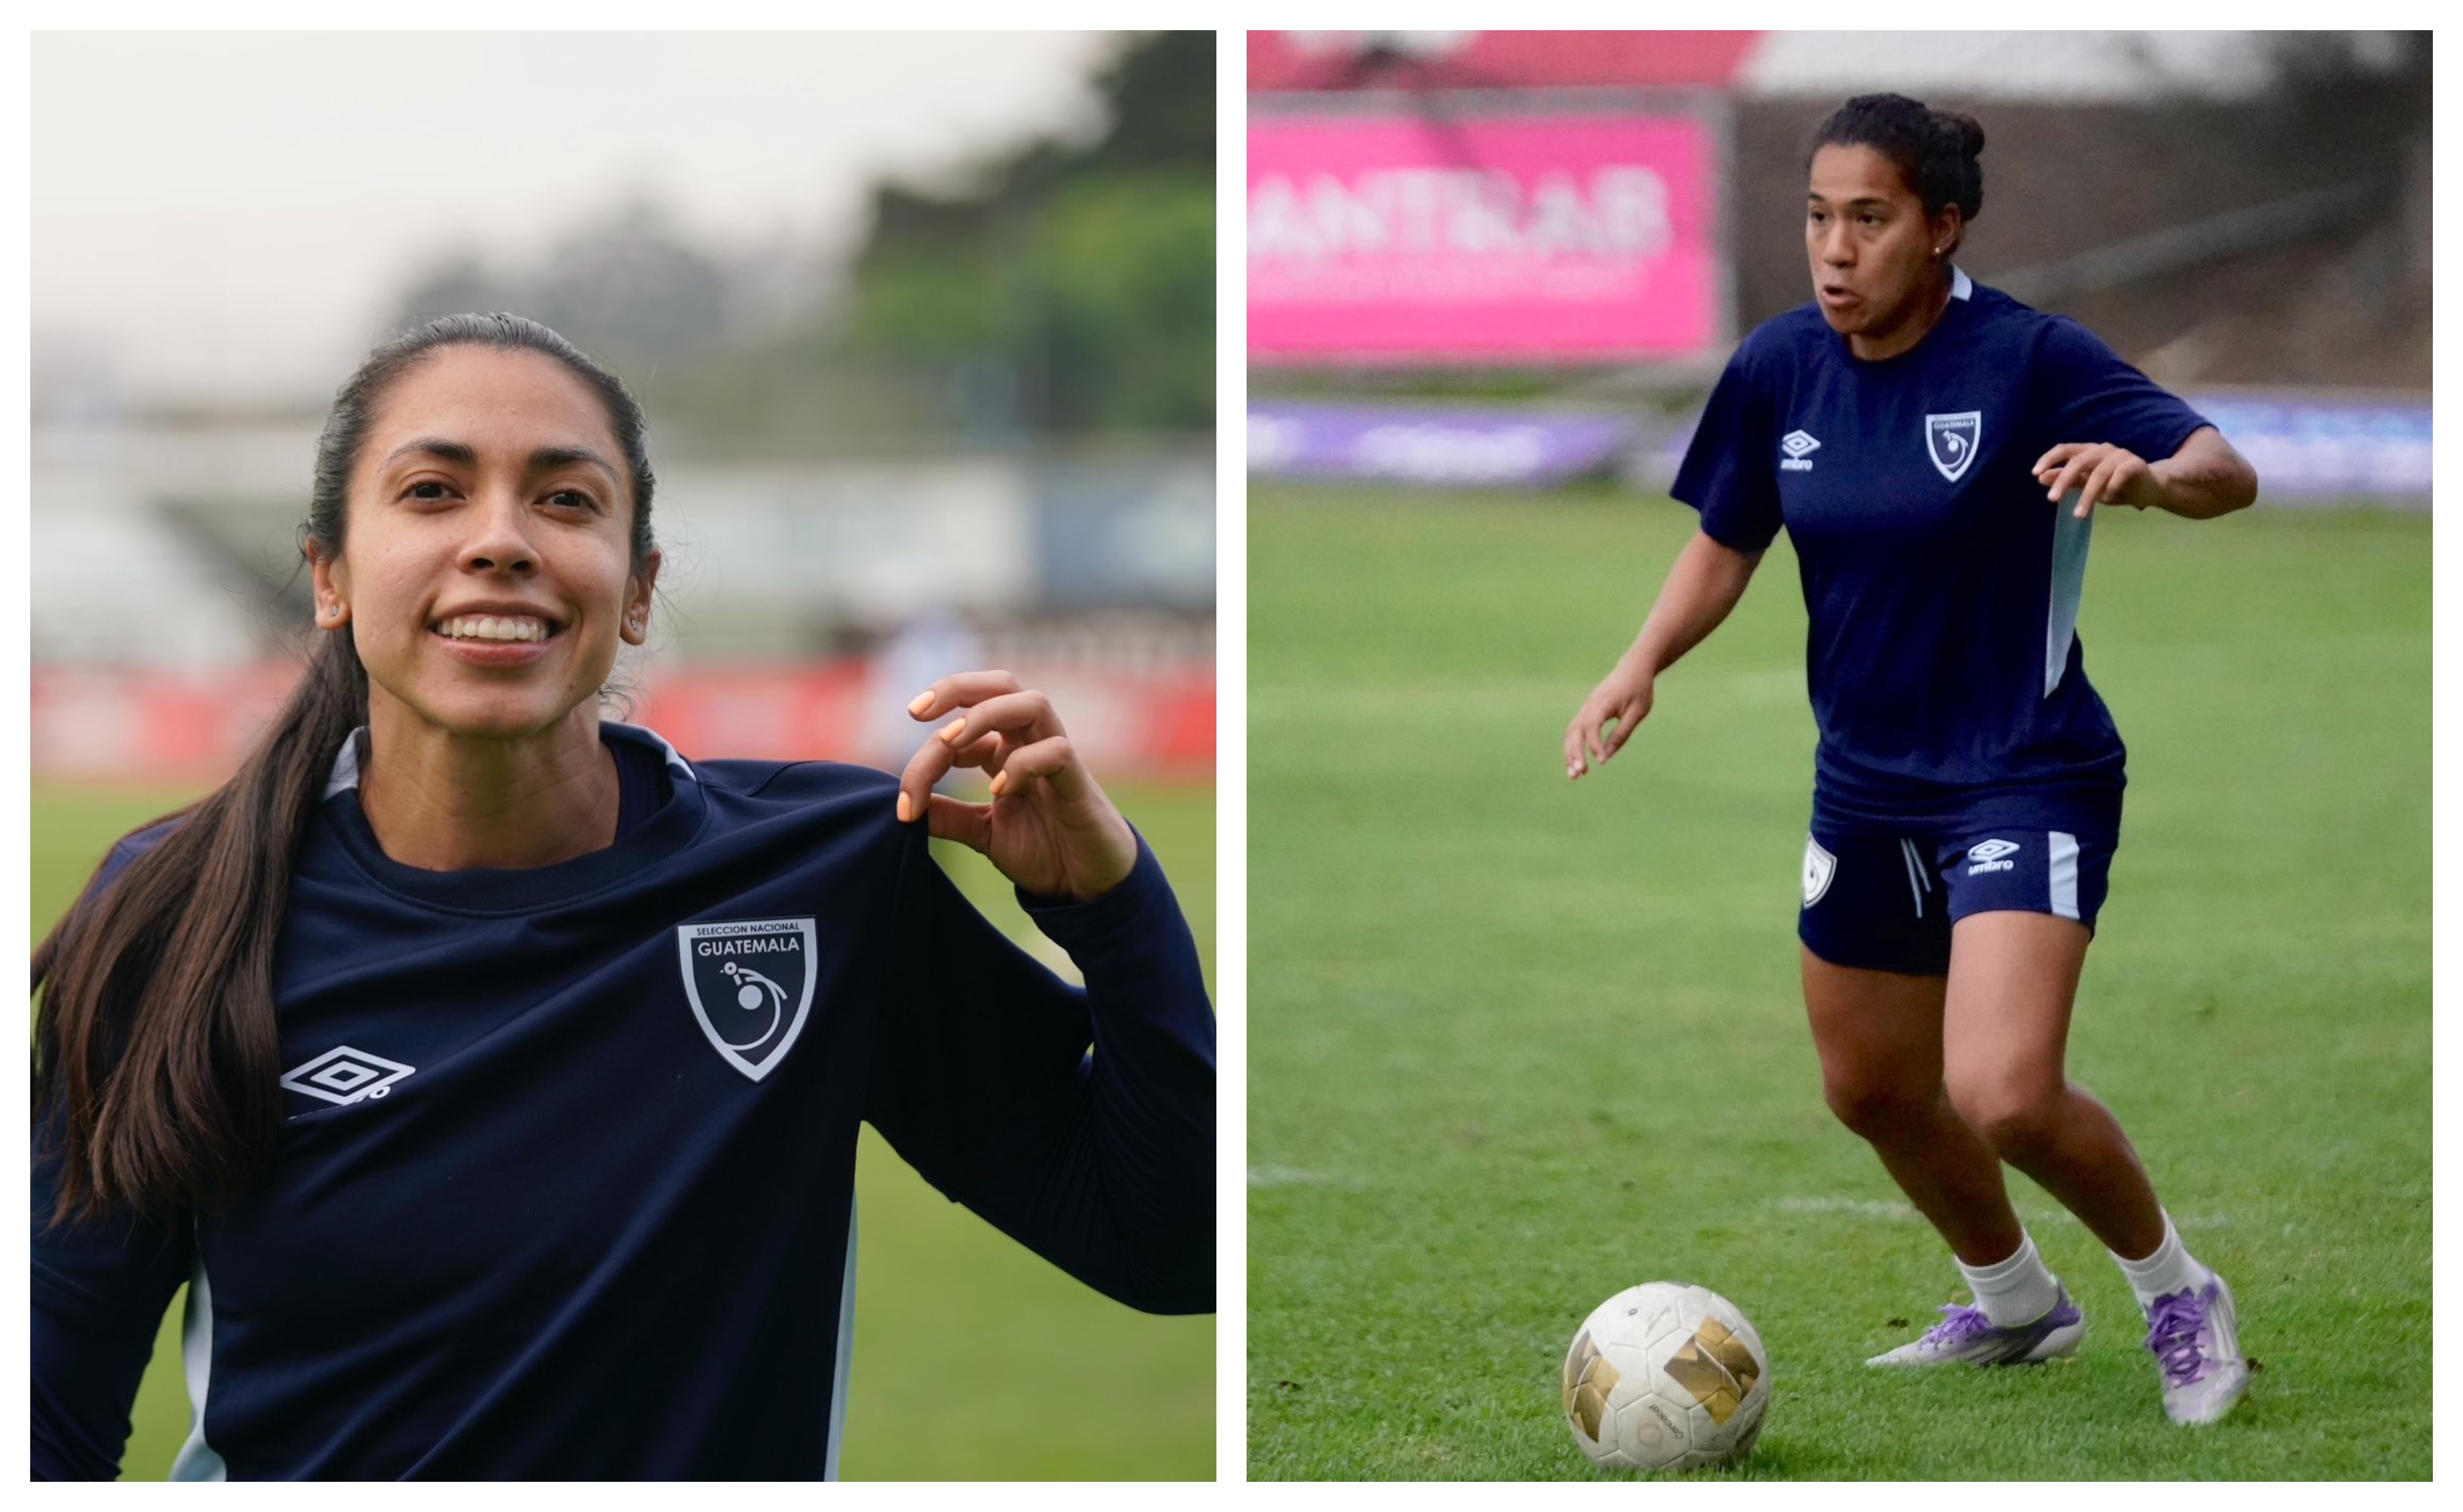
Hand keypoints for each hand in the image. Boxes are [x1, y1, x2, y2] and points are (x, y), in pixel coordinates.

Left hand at [898, 671, 1138, 901]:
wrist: (1089, 886)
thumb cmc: (1045, 852)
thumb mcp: (984, 834)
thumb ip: (949, 817)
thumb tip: (904, 808)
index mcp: (1006, 751)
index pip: (960, 728)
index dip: (925, 757)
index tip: (904, 803)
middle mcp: (1031, 744)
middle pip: (1000, 685)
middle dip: (956, 687)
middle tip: (916, 712)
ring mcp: (1058, 758)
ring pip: (1031, 702)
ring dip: (985, 714)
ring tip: (951, 743)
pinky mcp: (1079, 783)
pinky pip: (1056, 751)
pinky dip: (1023, 763)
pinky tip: (998, 792)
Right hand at [1563, 664, 1654, 779]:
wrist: (1633, 668)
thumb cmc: (1639, 689)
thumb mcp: (1637, 712)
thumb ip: (1622, 733)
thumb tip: (1607, 755)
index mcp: (1603, 702)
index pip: (1592, 726)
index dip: (1595, 745)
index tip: (1602, 762)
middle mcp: (1589, 705)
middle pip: (1574, 731)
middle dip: (1574, 753)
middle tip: (1578, 775)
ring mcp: (1585, 708)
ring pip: (1571, 733)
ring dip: (1570, 754)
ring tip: (1574, 776)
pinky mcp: (1586, 712)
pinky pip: (1575, 731)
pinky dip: (1573, 747)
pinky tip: (1577, 763)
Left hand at [2033, 442, 2161, 518]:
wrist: (2148, 487)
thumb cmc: (2114, 485)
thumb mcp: (2086, 483)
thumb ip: (2066, 479)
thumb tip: (2040, 477)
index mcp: (2088, 451)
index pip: (2065, 449)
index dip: (2049, 459)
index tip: (2035, 474)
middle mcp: (2102, 449)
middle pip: (2079, 461)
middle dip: (2063, 480)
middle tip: (2052, 499)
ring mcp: (2120, 455)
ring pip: (2099, 473)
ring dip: (2087, 495)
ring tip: (2078, 514)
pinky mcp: (2136, 464)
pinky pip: (2120, 475)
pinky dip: (2111, 489)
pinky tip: (2108, 500)